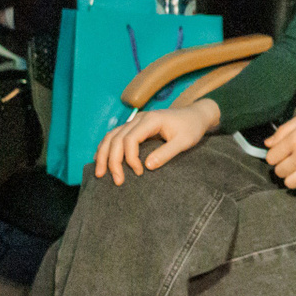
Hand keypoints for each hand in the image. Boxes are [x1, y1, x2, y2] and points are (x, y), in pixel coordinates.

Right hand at [94, 100, 218, 183]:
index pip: (130, 139)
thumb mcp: (184, 142)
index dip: (130, 158)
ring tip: (100, 173)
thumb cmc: (191, 128)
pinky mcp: (135, 126)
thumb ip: (167, 153)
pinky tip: (101, 159)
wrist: (195, 115)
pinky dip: (106, 147)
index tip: (139, 172)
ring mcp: (135, 121)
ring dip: (104, 154)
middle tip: (116, 180)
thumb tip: (147, 166)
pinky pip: (114, 135)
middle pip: (116, 138)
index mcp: (151, 120)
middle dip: (112, 160)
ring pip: (111, 136)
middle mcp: (140, 118)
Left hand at [264, 106, 295, 196]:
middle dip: (282, 166)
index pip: (271, 158)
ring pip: (289, 183)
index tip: (281, 152)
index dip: (274, 155)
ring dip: (291, 177)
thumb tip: (268, 144)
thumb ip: (283, 130)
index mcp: (295, 139)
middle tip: (290, 160)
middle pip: (279, 171)